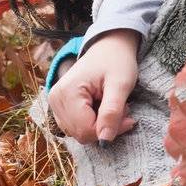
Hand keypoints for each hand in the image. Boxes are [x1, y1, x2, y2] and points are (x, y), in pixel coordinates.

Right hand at [47, 29, 139, 143]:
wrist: (109, 45)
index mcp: (67, 92)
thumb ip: (112, 112)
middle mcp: (55, 99)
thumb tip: (105, 141)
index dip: (109, 130)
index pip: (85, 130)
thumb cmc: (116, 60)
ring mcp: (55, 103)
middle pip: (81, 134)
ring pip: (79, 132)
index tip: (129, 118)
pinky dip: (92, 122)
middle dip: (105, 127)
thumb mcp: (121, 84)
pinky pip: (76, 126)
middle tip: (123, 109)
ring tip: (112, 105)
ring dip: (99, 125)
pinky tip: (102, 107)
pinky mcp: (60, 106)